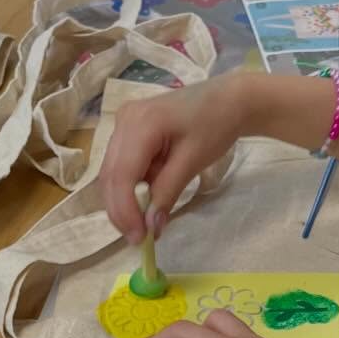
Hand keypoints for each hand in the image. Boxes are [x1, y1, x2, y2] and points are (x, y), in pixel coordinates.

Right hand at [99, 73, 253, 242]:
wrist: (229, 99)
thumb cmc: (216, 124)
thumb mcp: (193, 162)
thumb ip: (167, 193)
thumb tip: (151, 227)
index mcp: (140, 123)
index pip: (121, 175)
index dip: (125, 210)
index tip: (139, 238)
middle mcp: (123, 120)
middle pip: (110, 175)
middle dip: (121, 210)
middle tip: (139, 238)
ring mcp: (124, 122)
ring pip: (112, 172)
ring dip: (124, 201)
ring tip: (144, 223)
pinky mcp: (129, 129)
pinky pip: (122, 164)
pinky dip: (132, 187)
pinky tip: (147, 200)